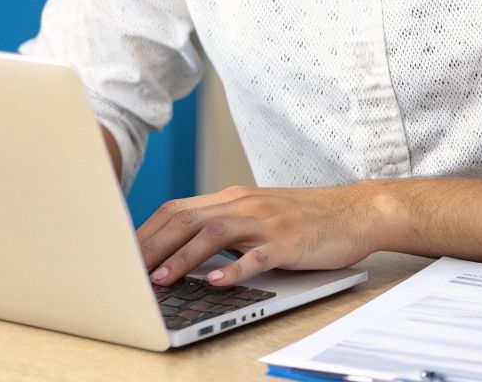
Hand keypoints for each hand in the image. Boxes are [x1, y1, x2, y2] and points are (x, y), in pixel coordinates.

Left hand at [135, 184, 387, 287]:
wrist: (357, 211)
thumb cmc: (306, 218)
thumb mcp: (258, 215)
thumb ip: (225, 227)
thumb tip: (185, 249)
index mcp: (232, 199)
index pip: (177, 210)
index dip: (147, 232)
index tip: (124, 254)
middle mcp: (243, 204)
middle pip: (185, 219)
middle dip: (152, 245)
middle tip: (127, 270)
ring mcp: (266, 222)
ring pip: (213, 234)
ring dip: (182, 258)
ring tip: (160, 280)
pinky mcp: (289, 242)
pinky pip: (257, 255)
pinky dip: (235, 268)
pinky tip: (218, 283)